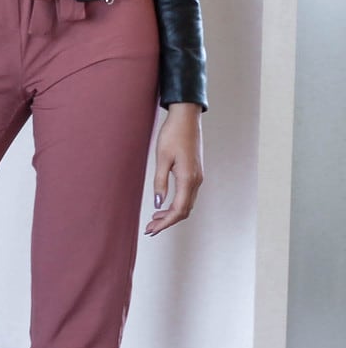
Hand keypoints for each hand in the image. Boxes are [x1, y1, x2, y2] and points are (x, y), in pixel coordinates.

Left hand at [146, 102, 203, 236]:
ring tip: (154, 219)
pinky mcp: (195, 172)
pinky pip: (188, 195)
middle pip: (184, 211)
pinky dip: (176, 204)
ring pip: (187, 204)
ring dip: (171, 214)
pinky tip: (164, 204)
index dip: (165, 223)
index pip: (178, 210)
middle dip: (167, 222)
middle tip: (150, 228)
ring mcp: (197, 177)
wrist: (186, 117)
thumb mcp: (162, 158)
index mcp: (188, 179)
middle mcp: (196, 180)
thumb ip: (160, 182)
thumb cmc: (172, 134)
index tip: (152, 229)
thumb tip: (158, 203)